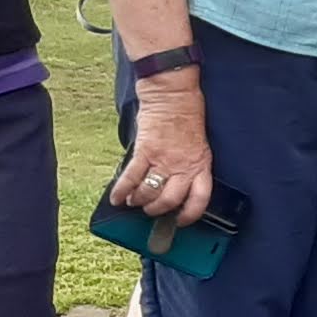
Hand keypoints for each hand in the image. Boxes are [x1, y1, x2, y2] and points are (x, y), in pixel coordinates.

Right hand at [115, 75, 213, 227]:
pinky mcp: (144, 151)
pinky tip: (116, 198)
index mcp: (200, 165)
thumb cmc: (187, 118)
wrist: (173, 94)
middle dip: (157, 210)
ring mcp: (163, 159)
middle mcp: (183, 166)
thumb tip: (174, 188)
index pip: (199, 199)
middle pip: (169, 200)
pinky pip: (131, 177)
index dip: (189, 215)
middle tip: (150, 210)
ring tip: (134, 201)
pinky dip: (121, 190)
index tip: (180, 221)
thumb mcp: (198, 146)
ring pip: (148, 192)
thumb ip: (189, 167)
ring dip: (139, 201)